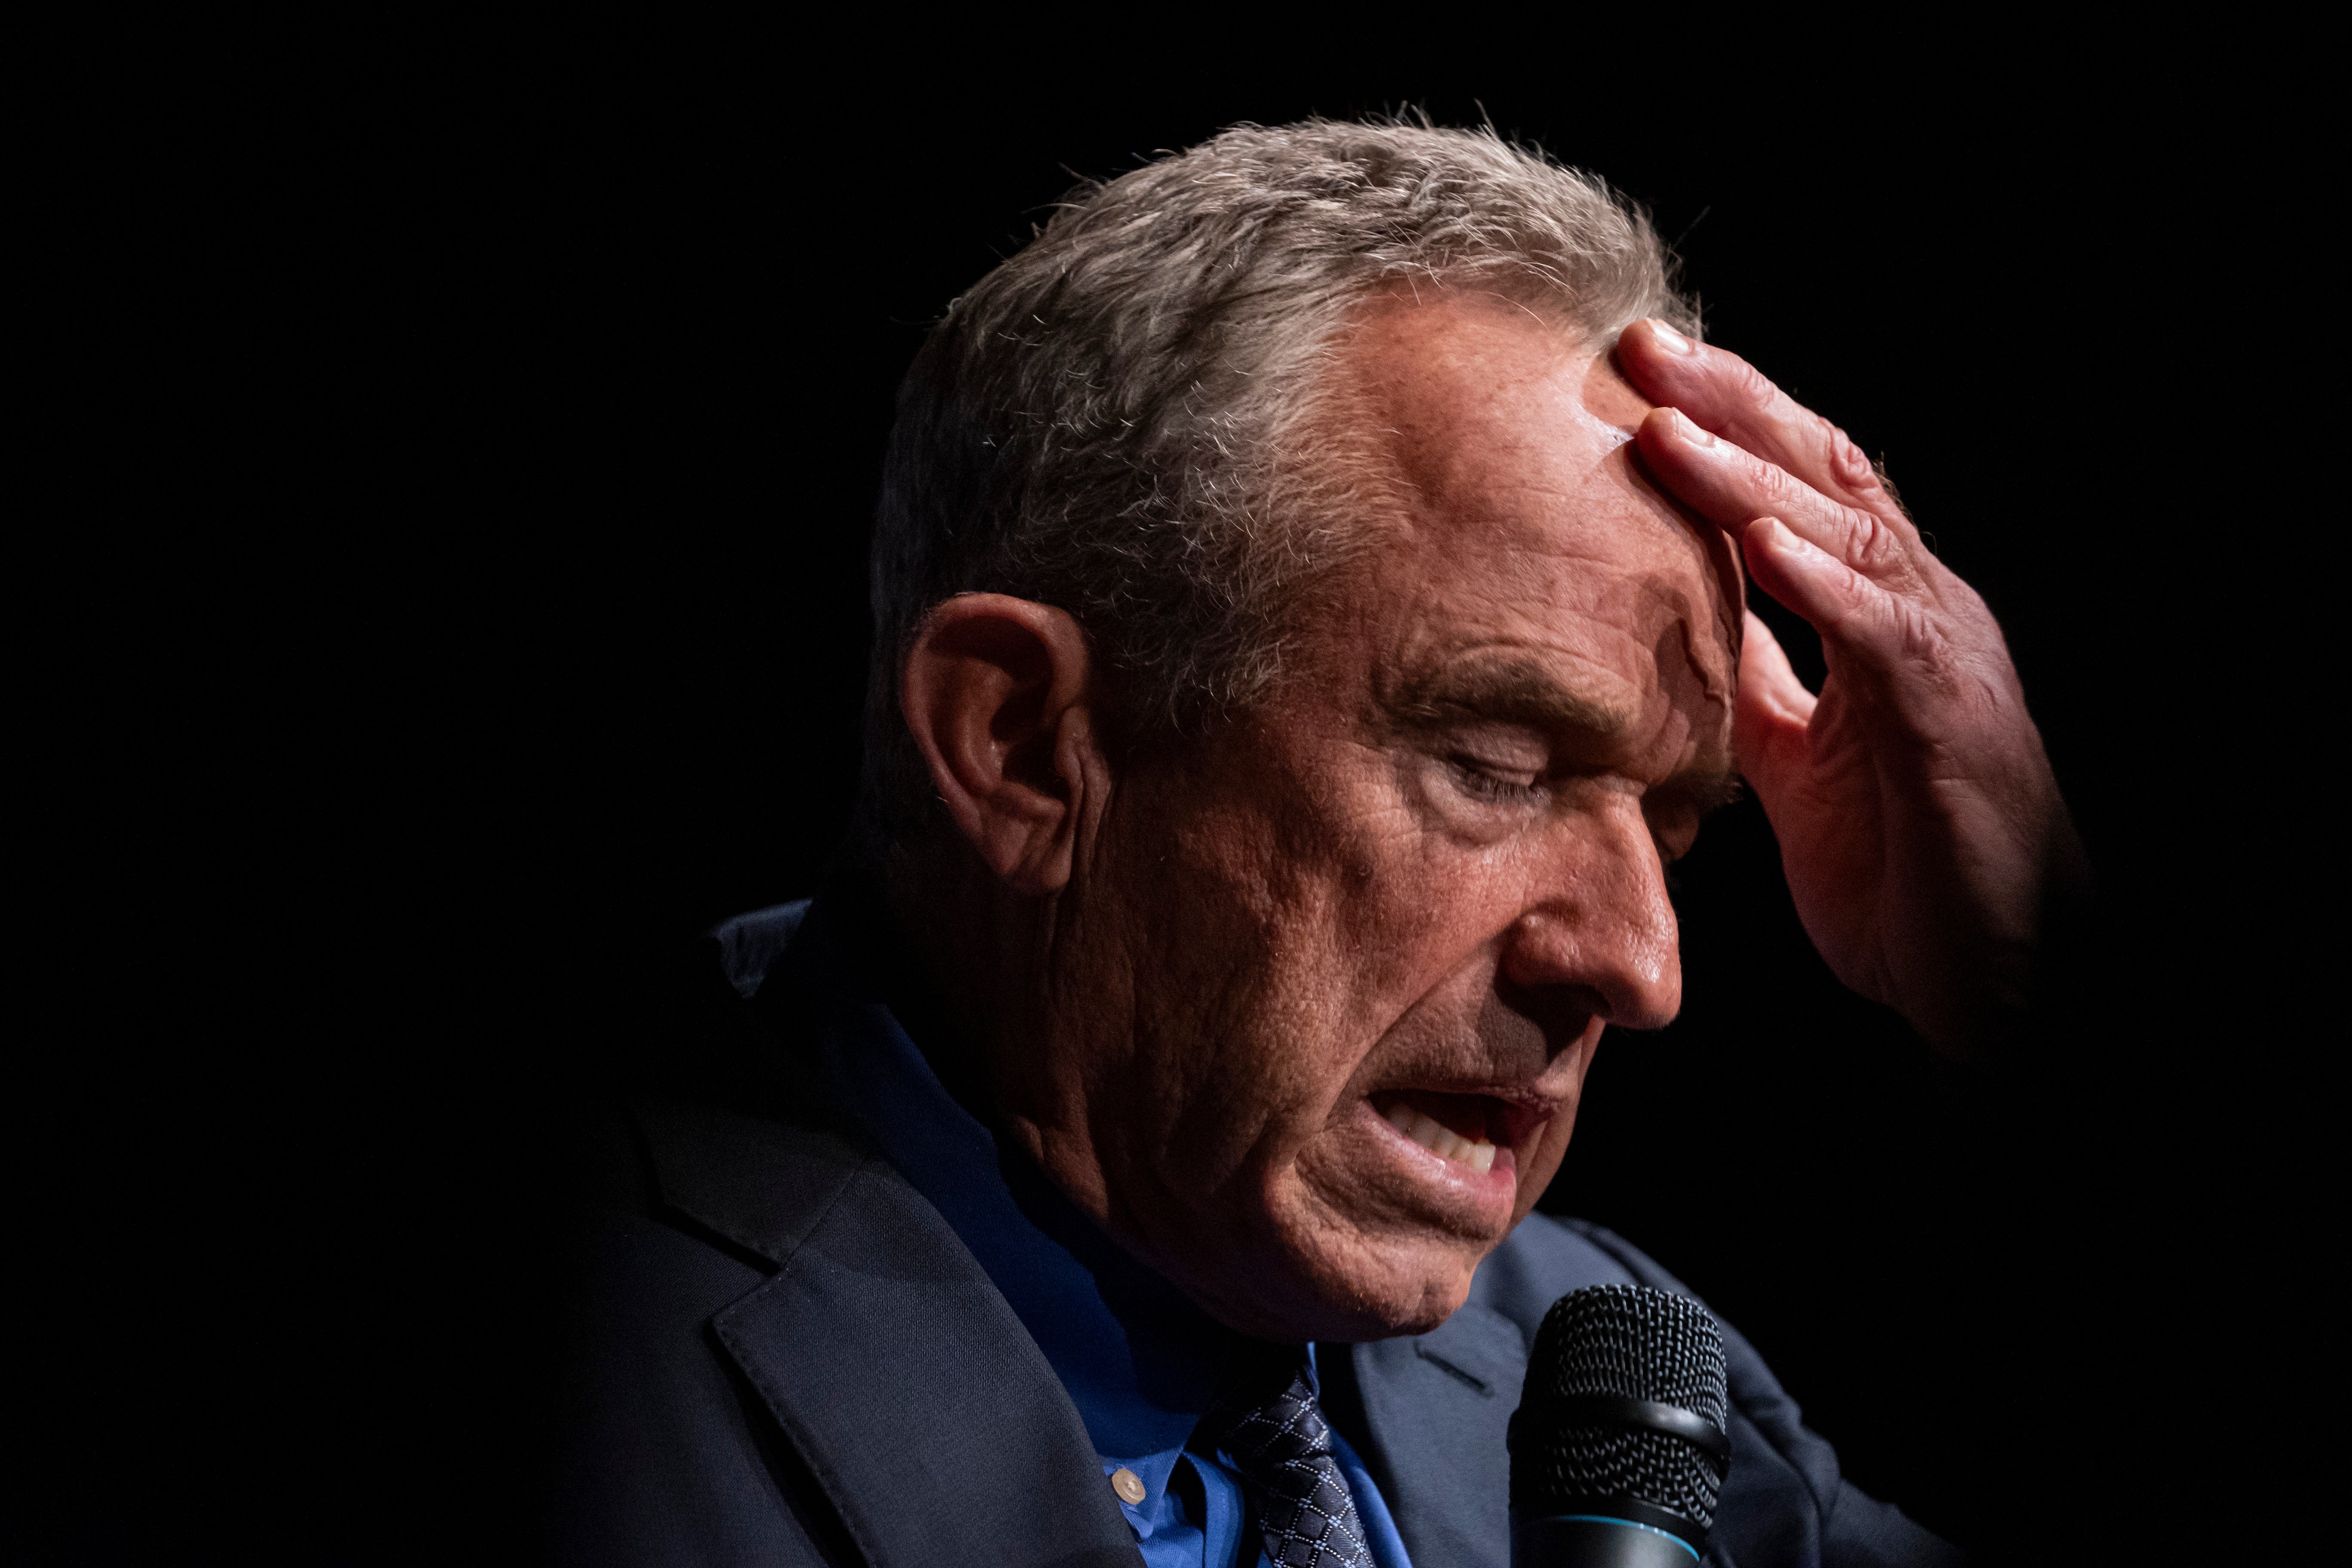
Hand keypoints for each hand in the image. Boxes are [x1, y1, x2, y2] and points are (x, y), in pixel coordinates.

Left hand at [1616, 319, 2087, 1057]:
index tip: (1632, 371)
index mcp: (1877, 614)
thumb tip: (1679, 619)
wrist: (1986, 978)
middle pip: (1826, 474)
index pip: (1798, 487)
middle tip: (1643, 345)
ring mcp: (1944, 659)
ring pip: (1851, 534)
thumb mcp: (1793, 757)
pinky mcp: (1951, 724)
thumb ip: (1750, 681)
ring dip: (1756, 478)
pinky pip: (1885, 637)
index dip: (1723, 422)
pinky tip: (1762, 545)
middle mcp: (1919, 611)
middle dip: (1734, 405)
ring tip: (1673, 428)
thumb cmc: (1898, 865)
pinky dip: (1824, 584)